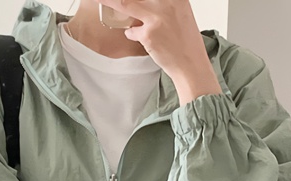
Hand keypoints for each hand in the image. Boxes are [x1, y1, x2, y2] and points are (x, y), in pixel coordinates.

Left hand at [95, 0, 218, 86]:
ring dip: (111, 2)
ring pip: (125, 4)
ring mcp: (156, 18)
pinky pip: (131, 31)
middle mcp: (167, 3)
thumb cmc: (186, 43)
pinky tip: (139, 38)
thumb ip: (165, 5)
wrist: (191, 64)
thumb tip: (147, 4)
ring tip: (100, 0)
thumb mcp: (181, 15)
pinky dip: (132, 34)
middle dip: (118, 0)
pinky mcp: (148, 34)